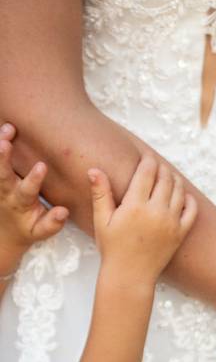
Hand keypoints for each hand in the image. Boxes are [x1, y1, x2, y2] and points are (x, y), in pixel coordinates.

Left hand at [0, 123, 68, 274]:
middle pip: (2, 173)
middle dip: (4, 157)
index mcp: (20, 204)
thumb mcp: (41, 232)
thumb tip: (63, 211)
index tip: (42, 166)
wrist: (3, 233)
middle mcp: (6, 191)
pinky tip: (2, 129)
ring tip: (8, 128)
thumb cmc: (27, 229)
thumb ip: (52, 223)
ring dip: (0, 146)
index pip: (27, 190)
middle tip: (6, 141)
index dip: (34, 178)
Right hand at [88, 156, 197, 284]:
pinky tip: (184, 196)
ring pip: (179, 192)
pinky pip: (192, 211)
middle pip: (165, 179)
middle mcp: (157, 211)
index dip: (148, 161)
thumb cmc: (112, 248)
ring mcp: (172, 222)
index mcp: (135, 206)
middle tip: (157, 165)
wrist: (130, 275)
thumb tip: (94, 169)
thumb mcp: (102, 220)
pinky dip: (189, 199)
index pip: (146, 173)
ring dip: (175, 180)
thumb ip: (101, 193)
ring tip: (169, 176)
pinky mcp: (181, 233)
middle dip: (162, 168)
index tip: (146, 156)